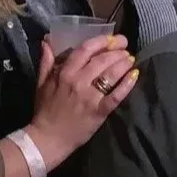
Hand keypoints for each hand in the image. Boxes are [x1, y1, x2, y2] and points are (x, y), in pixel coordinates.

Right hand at [26, 33, 136, 159]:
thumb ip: (45, 61)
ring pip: (111, 74)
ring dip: (123, 64)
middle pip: (102, 60)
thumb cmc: (45, 110)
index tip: (112, 39)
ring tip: (131, 59)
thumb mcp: (41, 83)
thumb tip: (47, 41)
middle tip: (125, 47)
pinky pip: (116, 95)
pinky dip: (127, 84)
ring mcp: (90, 97)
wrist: (48, 138)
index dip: (102, 41)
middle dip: (117, 51)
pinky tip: (135, 75)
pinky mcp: (99, 111)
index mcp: (64, 72)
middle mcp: (78, 81)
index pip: (86, 49)